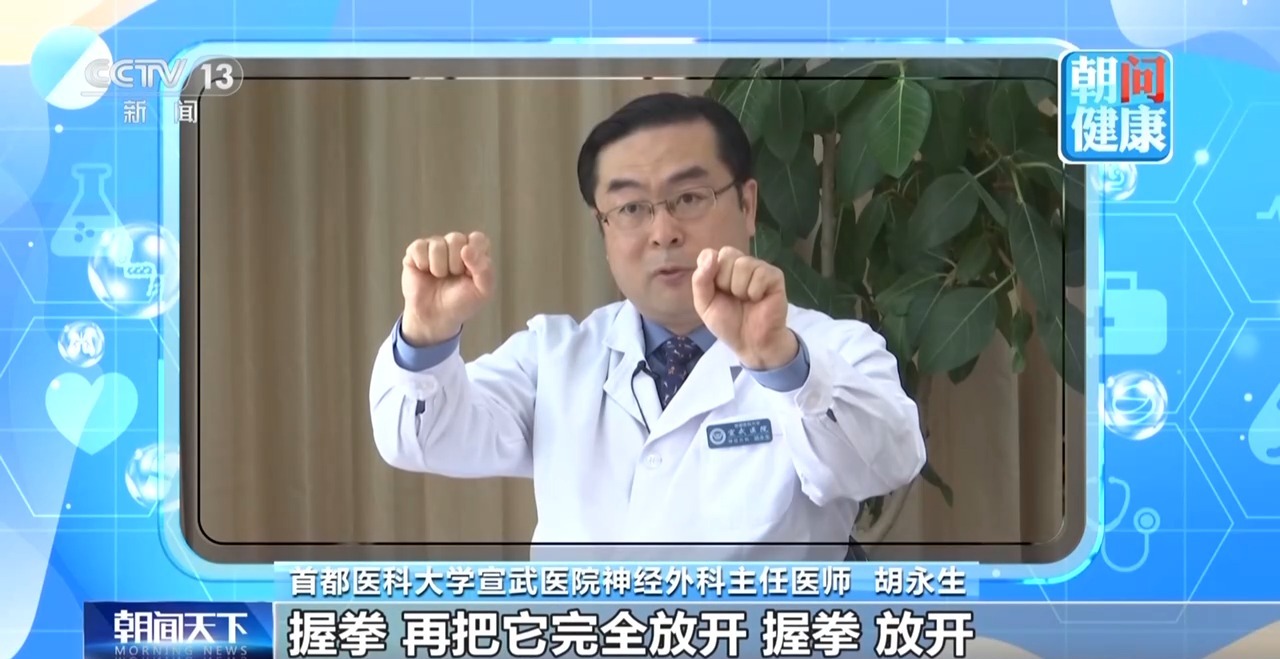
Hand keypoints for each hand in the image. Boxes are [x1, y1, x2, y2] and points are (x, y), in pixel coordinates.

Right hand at [401, 232, 493, 345]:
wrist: (434, 317)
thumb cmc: (460, 302)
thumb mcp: (483, 291)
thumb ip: (484, 270)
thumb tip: (466, 249)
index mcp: (475, 251)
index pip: (477, 238)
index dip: (474, 255)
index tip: (470, 273)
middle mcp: (456, 245)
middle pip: (456, 238)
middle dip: (455, 264)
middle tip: (453, 277)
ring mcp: (435, 246)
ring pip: (437, 244)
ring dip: (439, 267)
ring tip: (439, 277)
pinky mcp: (416, 251)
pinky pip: (419, 247)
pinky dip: (423, 264)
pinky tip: (425, 272)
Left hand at [691, 246, 797, 369]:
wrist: (750, 343)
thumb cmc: (728, 323)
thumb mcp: (704, 305)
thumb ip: (700, 280)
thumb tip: (711, 255)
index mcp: (721, 269)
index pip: (709, 253)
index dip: (709, 271)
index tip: (715, 290)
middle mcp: (740, 264)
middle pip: (727, 254)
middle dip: (724, 281)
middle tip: (732, 298)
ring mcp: (759, 268)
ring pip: (744, 264)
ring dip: (740, 289)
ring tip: (746, 300)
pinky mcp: (775, 276)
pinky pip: (760, 274)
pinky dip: (755, 291)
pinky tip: (758, 300)